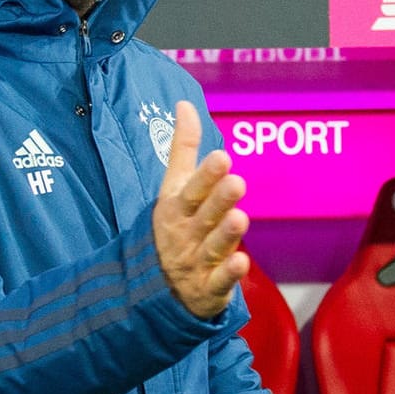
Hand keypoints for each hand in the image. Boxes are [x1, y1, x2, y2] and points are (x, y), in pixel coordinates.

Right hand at [152, 101, 250, 319]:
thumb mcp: (173, 187)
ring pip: (213, 246)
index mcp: (178, 208)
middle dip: (219, 200)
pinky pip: (218, 281)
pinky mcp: (208, 288)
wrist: (152, 286)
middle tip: (236, 182)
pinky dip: (229, 274)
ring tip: (241, 217)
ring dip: (226, 234)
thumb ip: (183, 148)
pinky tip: (242, 262)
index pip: (191, 189)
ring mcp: (196, 262)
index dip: (206, 175)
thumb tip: (186, 104)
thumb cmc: (173, 225)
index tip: (221, 157)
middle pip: (204, 216)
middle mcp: (186, 233)